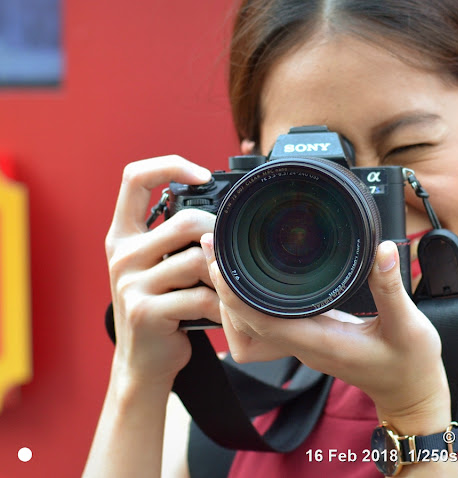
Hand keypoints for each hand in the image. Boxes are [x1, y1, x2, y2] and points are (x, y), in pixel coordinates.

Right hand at [105, 155, 220, 388]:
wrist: (144, 361)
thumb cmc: (162, 306)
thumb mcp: (157, 266)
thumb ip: (174, 238)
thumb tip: (224, 211)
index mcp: (123, 235)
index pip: (134, 178)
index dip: (170, 165)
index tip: (203, 175)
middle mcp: (121, 255)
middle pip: (186, 221)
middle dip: (220, 235)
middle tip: (234, 254)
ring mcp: (130, 284)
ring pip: (199, 260)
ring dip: (225, 275)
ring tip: (232, 288)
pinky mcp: (146, 312)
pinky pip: (202, 297)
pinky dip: (224, 305)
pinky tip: (227, 312)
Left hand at [201, 235, 451, 427]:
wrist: (409, 392)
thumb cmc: (410, 364)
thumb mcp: (408, 325)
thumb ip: (391, 288)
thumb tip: (382, 250)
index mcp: (320, 342)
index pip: (261, 322)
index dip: (233, 295)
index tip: (218, 262)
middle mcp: (304, 344)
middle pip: (245, 320)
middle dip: (223, 285)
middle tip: (213, 245)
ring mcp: (304, 342)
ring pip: (252, 322)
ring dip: (233, 291)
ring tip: (224, 255)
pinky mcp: (309, 337)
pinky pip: (268, 320)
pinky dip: (251, 298)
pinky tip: (252, 276)